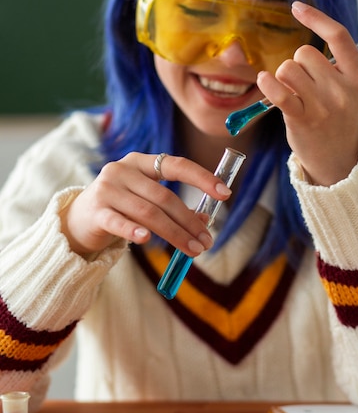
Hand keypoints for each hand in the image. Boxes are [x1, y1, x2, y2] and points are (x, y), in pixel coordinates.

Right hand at [59, 153, 230, 256]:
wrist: (78, 220)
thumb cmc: (120, 208)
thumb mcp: (145, 202)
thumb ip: (172, 208)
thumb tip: (205, 220)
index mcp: (139, 162)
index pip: (176, 165)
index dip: (202, 178)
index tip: (225, 193)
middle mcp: (122, 170)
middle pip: (164, 196)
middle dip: (190, 221)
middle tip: (207, 241)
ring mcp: (107, 189)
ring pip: (148, 213)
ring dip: (175, 233)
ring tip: (194, 250)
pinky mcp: (96, 212)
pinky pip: (119, 222)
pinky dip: (134, 231)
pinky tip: (148, 240)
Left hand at [257, 2, 357, 185]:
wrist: (337, 160)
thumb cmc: (350, 120)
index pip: (338, 37)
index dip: (315, 18)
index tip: (296, 7)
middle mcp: (342, 91)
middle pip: (304, 53)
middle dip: (299, 64)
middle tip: (306, 84)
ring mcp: (321, 107)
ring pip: (288, 69)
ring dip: (284, 77)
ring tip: (292, 91)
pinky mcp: (300, 120)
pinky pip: (278, 93)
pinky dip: (267, 83)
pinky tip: (264, 80)